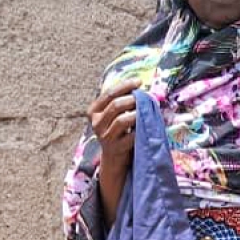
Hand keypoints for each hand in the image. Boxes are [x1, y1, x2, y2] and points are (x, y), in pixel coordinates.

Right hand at [87, 78, 141, 226]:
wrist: (114, 157)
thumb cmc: (118, 130)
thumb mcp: (114, 114)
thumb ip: (122, 100)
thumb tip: (140, 85)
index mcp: (93, 111)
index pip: (108, 93)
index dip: (125, 85)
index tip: (139, 81)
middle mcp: (96, 124)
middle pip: (116, 105)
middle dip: (133, 99)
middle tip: (144, 98)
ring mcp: (105, 137)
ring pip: (123, 120)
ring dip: (138, 113)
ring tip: (146, 112)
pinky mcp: (116, 148)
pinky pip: (132, 135)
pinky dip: (141, 129)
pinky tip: (146, 126)